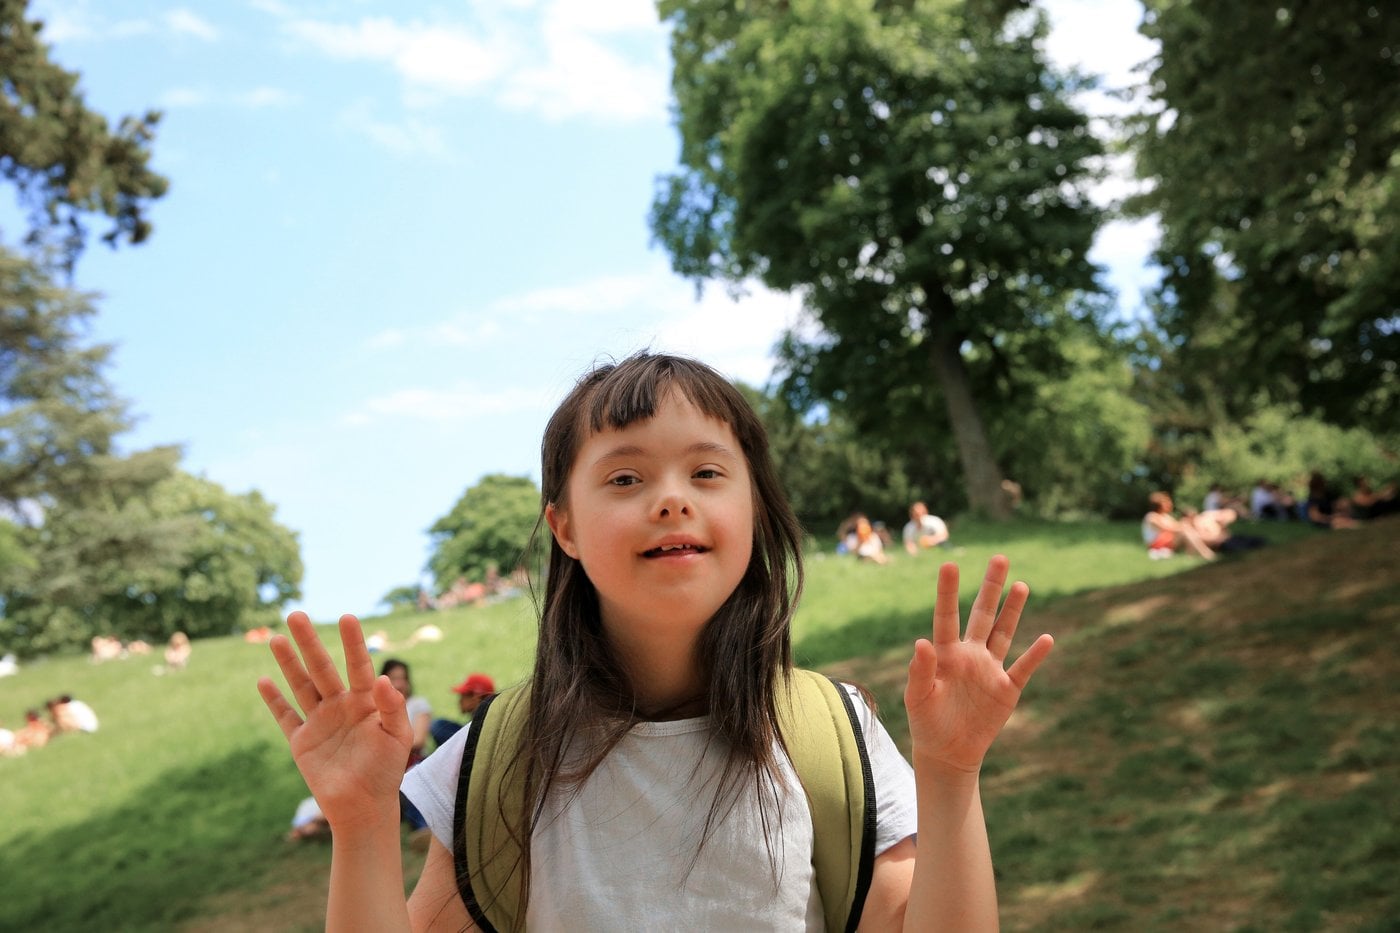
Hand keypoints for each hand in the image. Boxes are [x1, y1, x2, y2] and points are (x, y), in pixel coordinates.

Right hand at [257, 612, 412, 831]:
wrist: (364, 806)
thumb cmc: (386, 771)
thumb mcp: (396, 737)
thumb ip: (392, 708)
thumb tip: (382, 679)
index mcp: (365, 702)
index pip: (358, 666)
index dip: (353, 643)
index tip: (347, 617)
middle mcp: (340, 706)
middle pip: (321, 669)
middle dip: (310, 642)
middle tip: (297, 614)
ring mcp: (320, 722)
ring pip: (301, 686)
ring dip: (289, 663)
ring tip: (278, 639)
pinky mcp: (302, 742)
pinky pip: (286, 717)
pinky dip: (274, 701)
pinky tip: (263, 681)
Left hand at [904, 555, 1053, 776]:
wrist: (947, 752)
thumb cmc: (926, 722)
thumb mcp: (918, 698)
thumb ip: (920, 671)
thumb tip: (921, 642)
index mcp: (945, 653)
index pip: (946, 616)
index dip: (948, 592)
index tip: (949, 565)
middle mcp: (970, 654)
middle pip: (982, 615)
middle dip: (991, 588)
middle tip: (999, 558)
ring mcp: (990, 670)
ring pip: (1004, 633)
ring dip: (1013, 611)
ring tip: (1021, 584)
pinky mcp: (1007, 689)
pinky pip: (1023, 668)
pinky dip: (1035, 655)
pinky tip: (1047, 638)